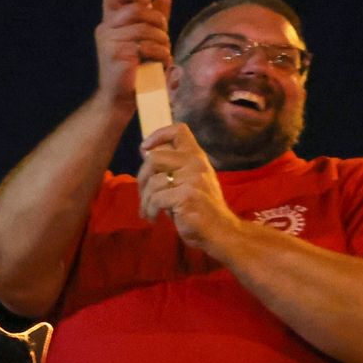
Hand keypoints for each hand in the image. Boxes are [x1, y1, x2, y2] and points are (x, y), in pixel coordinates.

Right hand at [95, 0, 172, 106]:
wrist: (119, 99)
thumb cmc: (134, 70)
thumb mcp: (145, 39)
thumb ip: (153, 17)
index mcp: (109, 24)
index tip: (147, 0)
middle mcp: (105, 30)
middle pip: (137, 10)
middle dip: (157, 20)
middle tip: (164, 35)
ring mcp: (109, 42)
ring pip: (145, 29)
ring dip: (162, 41)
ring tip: (165, 53)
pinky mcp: (117, 55)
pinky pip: (146, 47)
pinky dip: (161, 54)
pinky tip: (162, 63)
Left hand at [136, 123, 247, 255]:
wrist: (221, 232)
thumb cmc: (201, 208)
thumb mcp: (189, 181)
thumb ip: (172, 168)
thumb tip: (145, 154)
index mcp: (197, 157)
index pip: (179, 130)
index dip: (158, 135)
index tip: (145, 148)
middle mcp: (196, 163)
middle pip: (154, 157)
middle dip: (141, 177)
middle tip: (142, 195)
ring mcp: (193, 179)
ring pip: (153, 182)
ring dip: (145, 200)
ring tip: (148, 212)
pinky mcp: (187, 196)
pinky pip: (156, 199)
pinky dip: (150, 210)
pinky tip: (153, 218)